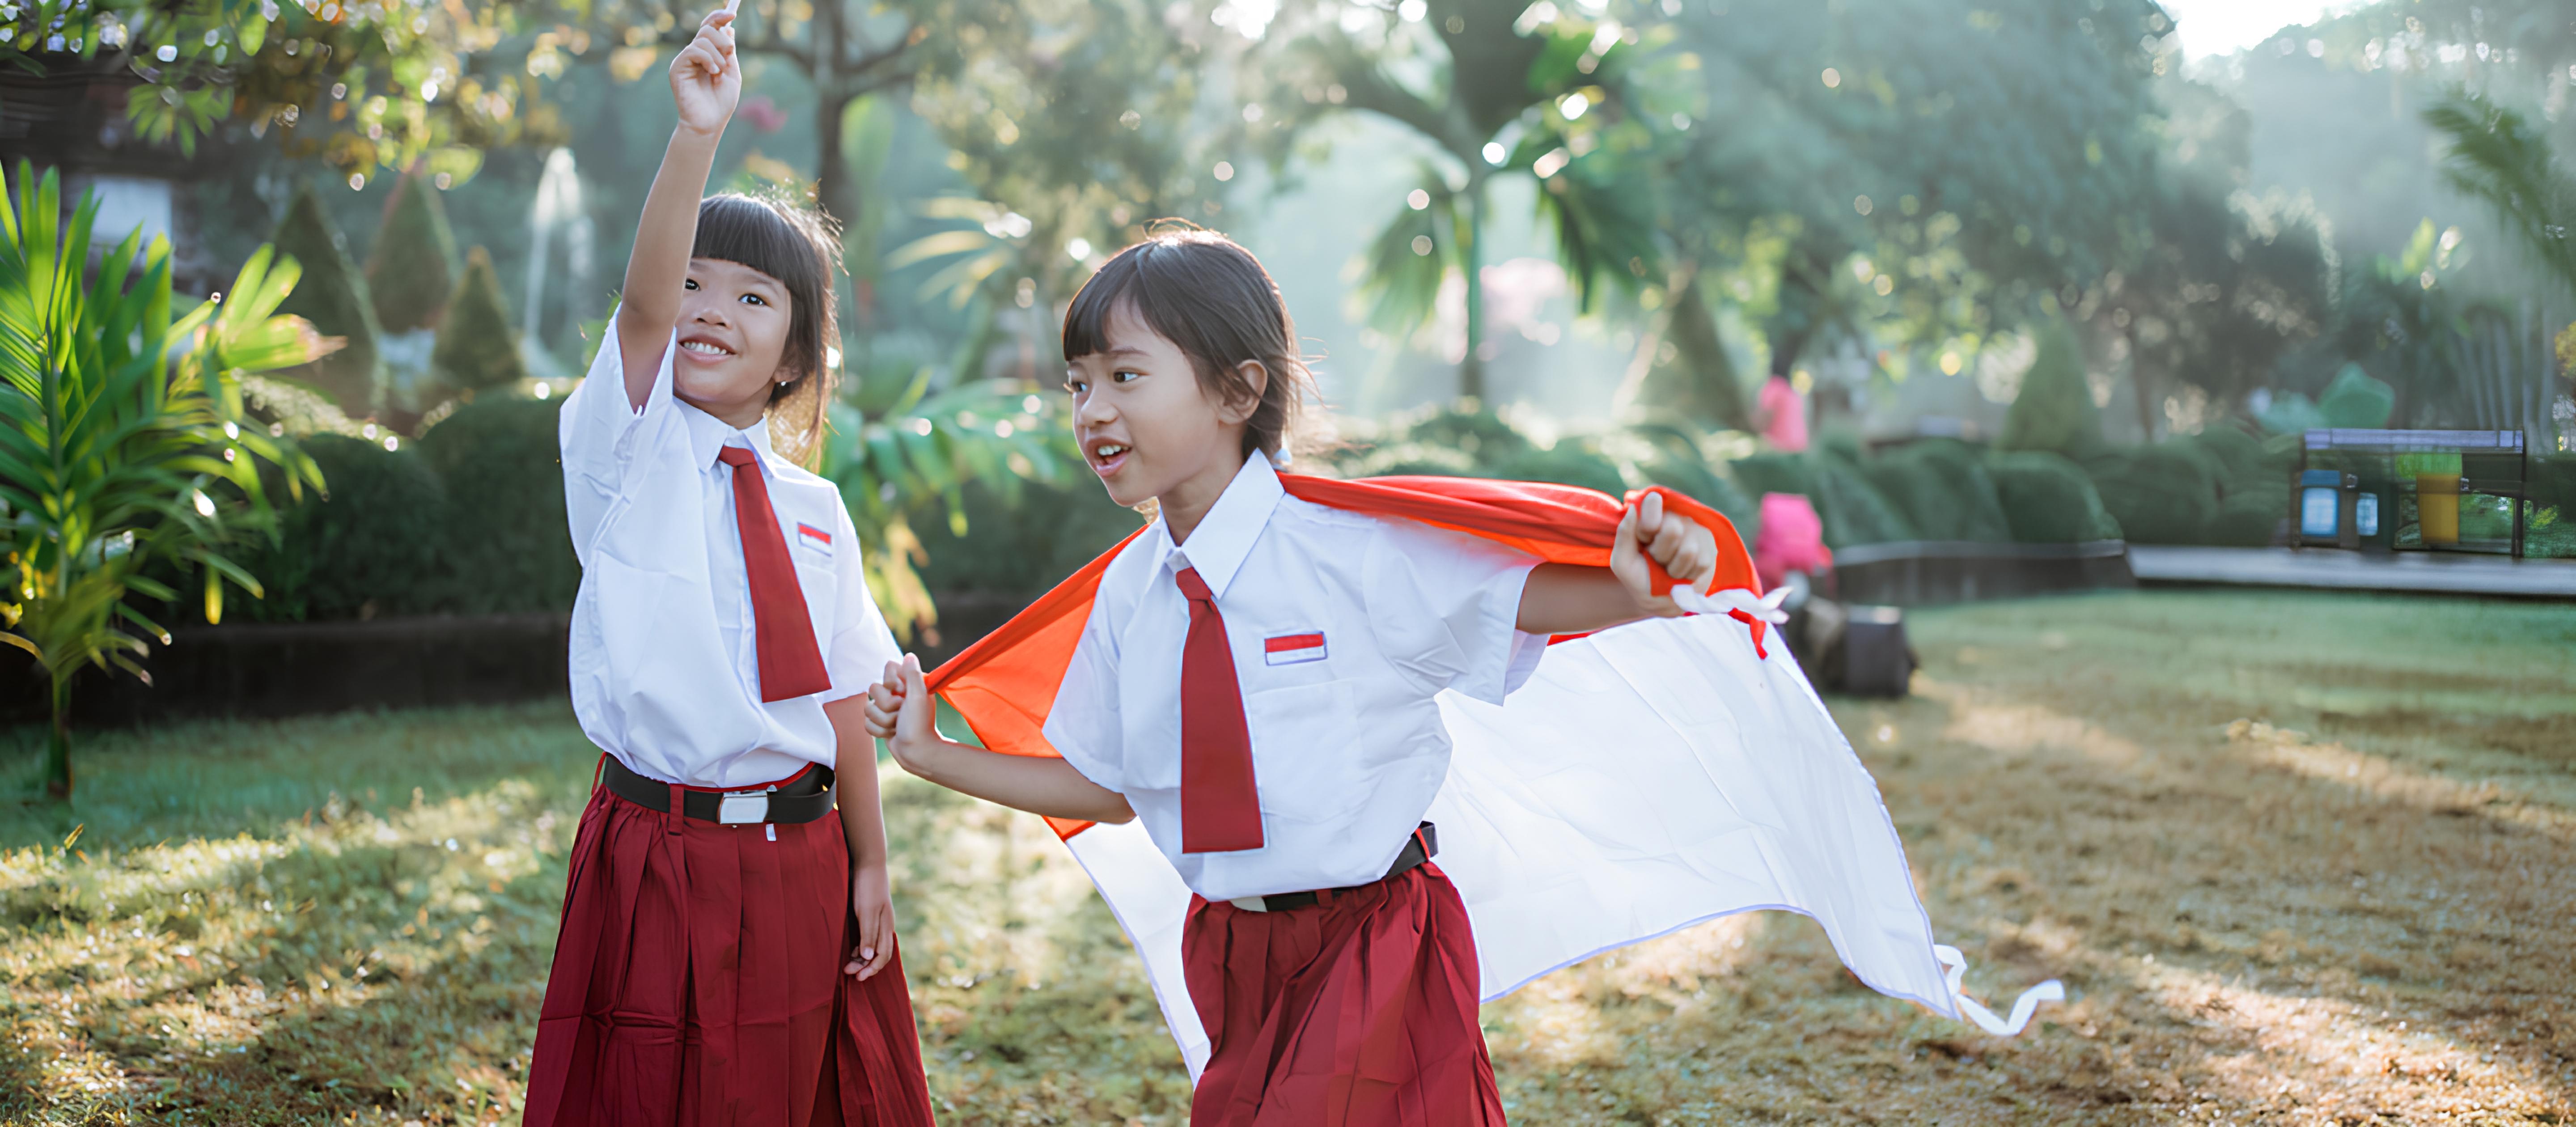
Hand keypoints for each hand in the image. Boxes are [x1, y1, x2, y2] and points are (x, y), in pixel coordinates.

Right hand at [668, 4, 740, 136]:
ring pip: (701, 39)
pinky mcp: (677, 67)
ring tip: (719, 73)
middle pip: (707, 29)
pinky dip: (707, 59)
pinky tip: (712, 72)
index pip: (710, 28)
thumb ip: (729, 52)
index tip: (732, 12)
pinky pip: (693, 50)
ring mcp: (685, 60)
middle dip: (722, 39)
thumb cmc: (720, 103)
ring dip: (717, 54)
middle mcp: (694, 55)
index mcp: (707, 54)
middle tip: (730, 53)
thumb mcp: (732, 74)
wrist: (709, 123)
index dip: (719, 16)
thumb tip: (729, 28)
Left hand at [843, 863, 895, 979]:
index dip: (872, 968)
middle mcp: (884, 926)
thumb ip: (868, 933)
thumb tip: (868, 956)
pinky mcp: (870, 915)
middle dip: (865, 966)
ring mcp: (878, 921)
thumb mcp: (867, 911)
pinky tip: (851, 950)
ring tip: (847, 965)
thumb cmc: (868, 887)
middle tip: (848, 973)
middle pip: (878, 954)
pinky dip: (860, 948)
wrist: (868, 863)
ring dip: (861, 958)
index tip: (858, 977)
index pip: (883, 956)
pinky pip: (868, 938)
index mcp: (886, 926)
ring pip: (872, 947)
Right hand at [864, 655, 941, 772]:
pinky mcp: (880, 723)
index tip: (902, 692)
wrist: (916, 753)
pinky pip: (866, 722)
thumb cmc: (920, 725)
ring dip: (883, 720)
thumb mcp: (919, 697)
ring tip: (897, 726)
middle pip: (873, 689)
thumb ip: (913, 675)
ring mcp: (887, 709)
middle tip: (901, 713)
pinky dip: (879, 731)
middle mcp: (897, 694)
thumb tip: (908, 655)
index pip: (888, 667)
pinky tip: (891, 734)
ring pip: (867, 707)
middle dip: (886, 705)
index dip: (891, 681)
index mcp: (908, 684)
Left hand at [1609, 491, 1717, 615]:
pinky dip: (1688, 575)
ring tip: (1669, 569)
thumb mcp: (1623, 562)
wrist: (1660, 600)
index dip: (1650, 520)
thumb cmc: (1639, 578)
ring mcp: (1695, 532)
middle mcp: (1674, 519)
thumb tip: (1633, 509)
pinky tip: (1683, 574)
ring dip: (1674, 568)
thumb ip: (1624, 535)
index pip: (1653, 502)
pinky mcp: (1710, 549)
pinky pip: (1701, 563)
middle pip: (1672, 530)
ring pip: (1688, 550)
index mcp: (1651, 517)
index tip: (1646, 536)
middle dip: (1660, 554)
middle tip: (1657, 560)